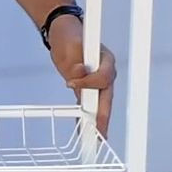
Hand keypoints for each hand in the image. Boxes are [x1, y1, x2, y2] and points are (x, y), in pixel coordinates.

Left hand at [48, 13, 116, 136]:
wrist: (64, 31)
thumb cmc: (69, 35)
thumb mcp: (70, 46)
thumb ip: (75, 61)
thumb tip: (78, 74)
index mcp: (106, 60)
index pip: (103, 78)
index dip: (88, 83)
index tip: (70, 82)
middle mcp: (106, 72)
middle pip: (107, 98)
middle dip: (103, 118)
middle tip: (100, 135)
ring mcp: (97, 81)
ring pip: (100, 104)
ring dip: (96, 122)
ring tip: (93, 140)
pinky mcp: (87, 87)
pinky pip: (88, 104)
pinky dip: (85, 117)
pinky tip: (83, 130)